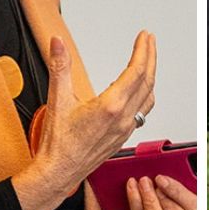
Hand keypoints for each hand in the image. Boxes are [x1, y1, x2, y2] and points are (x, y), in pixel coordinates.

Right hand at [14, 33, 156, 209]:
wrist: (59, 172)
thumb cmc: (58, 143)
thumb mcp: (57, 99)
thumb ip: (59, 66)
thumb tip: (57, 44)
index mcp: (110, 106)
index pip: (136, 72)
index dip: (143, 51)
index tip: (144, 37)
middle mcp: (123, 118)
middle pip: (147, 81)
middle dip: (151, 57)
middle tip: (150, 41)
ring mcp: (126, 128)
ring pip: (148, 97)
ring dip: (151, 77)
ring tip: (148, 61)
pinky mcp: (124, 136)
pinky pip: (143, 111)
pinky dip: (145, 94)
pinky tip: (138, 90)